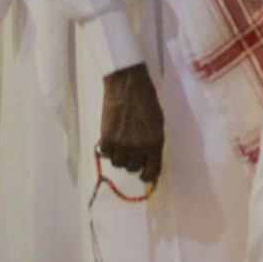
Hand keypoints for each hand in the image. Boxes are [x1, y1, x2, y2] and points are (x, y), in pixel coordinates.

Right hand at [97, 63, 165, 184]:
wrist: (128, 85)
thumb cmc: (147, 101)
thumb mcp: (158, 123)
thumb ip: (154, 142)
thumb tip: (149, 159)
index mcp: (155, 143)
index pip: (152, 171)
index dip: (147, 176)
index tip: (144, 175)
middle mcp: (139, 147)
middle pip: (132, 168)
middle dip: (132, 161)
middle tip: (131, 149)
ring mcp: (121, 144)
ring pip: (117, 163)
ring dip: (119, 155)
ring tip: (121, 141)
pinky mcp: (106, 138)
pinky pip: (105, 153)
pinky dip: (107, 148)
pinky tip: (110, 136)